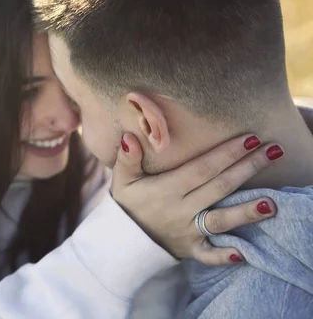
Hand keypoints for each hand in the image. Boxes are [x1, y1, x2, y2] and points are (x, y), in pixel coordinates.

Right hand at [111, 133, 281, 264]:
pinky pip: (209, 255)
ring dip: (246, 212)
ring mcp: (187, 231)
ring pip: (221, 221)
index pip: (202, 168)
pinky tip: (244, 252)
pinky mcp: (190, 249)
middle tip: (272, 151)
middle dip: (247, 168)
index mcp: (167, 189)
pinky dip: (225, 256)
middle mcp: (181, 210)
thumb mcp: (122, 180)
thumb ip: (128, 159)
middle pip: (219, 187)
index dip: (226, 153)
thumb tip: (130, 137)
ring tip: (272, 203)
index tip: (249, 138)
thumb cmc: (126, 205)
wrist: (120, 241)